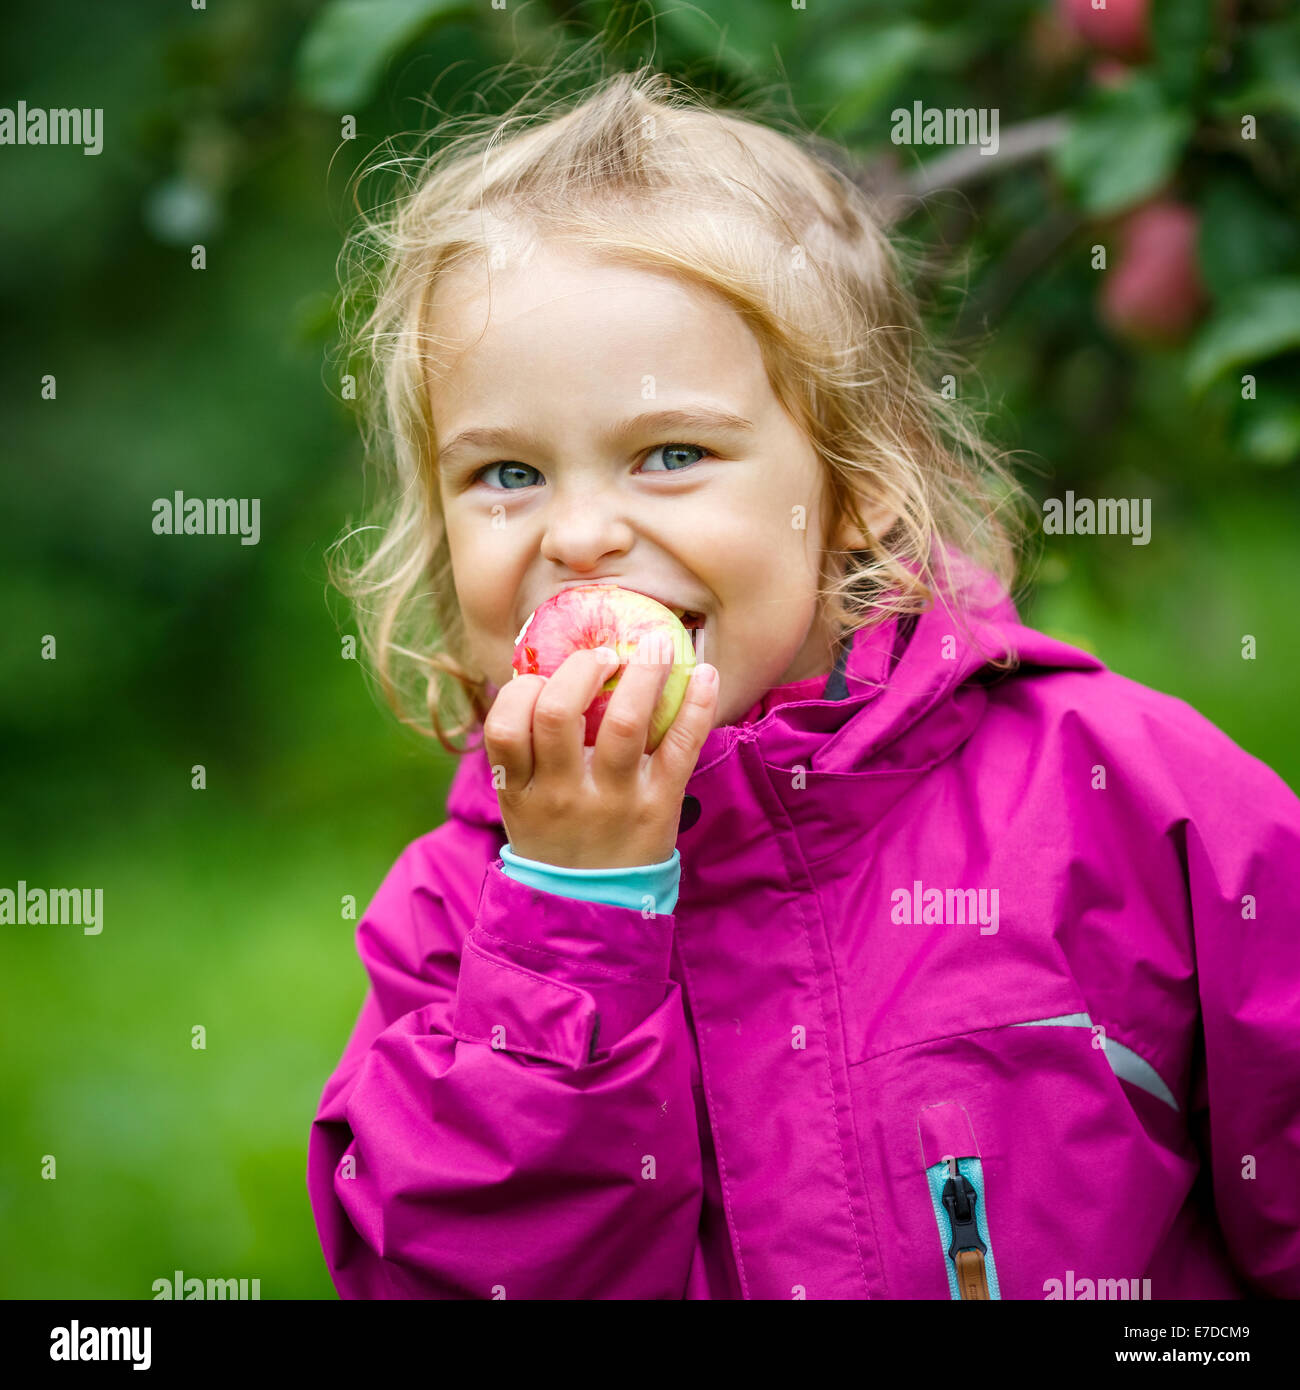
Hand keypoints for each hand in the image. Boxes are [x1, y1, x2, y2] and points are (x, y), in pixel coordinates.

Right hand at [483, 633, 718, 869]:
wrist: (591, 913)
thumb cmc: (556, 842)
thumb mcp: (520, 805)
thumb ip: (524, 752)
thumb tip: (545, 671)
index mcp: (519, 790)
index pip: (504, 727)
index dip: (520, 690)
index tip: (541, 677)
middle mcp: (560, 793)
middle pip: (558, 712)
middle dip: (581, 668)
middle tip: (605, 654)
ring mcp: (611, 801)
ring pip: (622, 723)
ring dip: (643, 673)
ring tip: (656, 647)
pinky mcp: (658, 807)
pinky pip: (680, 748)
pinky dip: (697, 706)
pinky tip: (706, 676)